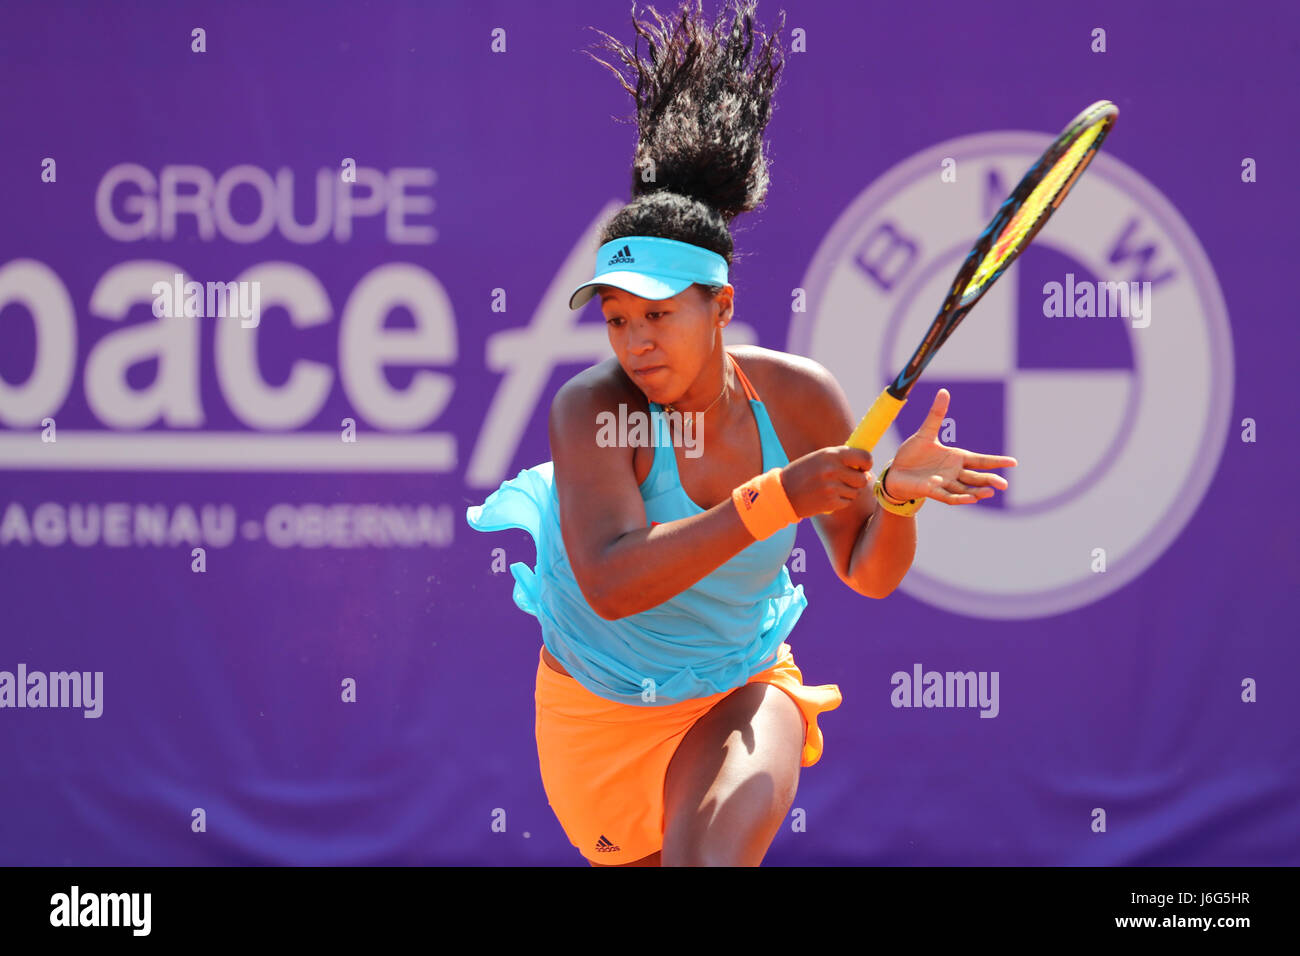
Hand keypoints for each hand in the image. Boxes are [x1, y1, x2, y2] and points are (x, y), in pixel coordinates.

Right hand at [779, 446, 874, 517]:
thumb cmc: (804, 473)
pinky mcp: (830, 502)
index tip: (862, 467)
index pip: (864, 457)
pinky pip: (848, 502)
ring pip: (856, 492)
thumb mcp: (819, 458)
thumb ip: (841, 459)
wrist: (783, 493)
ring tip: (833, 489)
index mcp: (831, 454)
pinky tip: (829, 497)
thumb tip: (867, 472)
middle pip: (863, 479)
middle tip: (847, 481)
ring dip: (849, 492)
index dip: (867, 463)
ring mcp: (832, 487)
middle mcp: (833, 469)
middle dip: (858, 481)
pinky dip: (841, 501)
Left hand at [884, 389, 1017, 504]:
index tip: (1014, 462)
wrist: (895, 471)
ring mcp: (944, 483)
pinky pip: (948, 496)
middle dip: (990, 481)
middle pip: (976, 477)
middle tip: (1005, 484)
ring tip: (990, 492)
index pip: (980, 460)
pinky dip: (959, 498)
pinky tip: (970, 499)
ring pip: (965, 489)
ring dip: (977, 492)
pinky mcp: (931, 491)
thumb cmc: (912, 454)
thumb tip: (944, 391)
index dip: (996, 461)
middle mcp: (954, 472)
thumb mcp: (925, 433)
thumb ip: (936, 415)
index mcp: (956, 458)